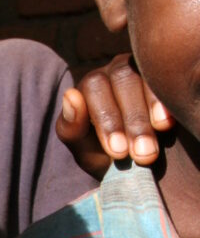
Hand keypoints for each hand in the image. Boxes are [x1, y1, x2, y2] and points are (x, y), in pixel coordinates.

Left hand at [56, 54, 174, 179]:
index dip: (107, 119)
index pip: (95, 87)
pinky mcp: (165, 77)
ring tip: (151, 149)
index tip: (118, 152)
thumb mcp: (86, 151)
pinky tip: (166, 125)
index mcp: (91, 86)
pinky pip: (166, 79)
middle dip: (131, 119)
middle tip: (140, 154)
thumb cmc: (107, 158)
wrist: (141, 168)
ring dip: (149, 112)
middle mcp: (116, 70)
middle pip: (122, 78)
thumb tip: (70, 94)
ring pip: (144, 76)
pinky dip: (165, 103)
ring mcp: (144, 68)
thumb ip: (71, 128)